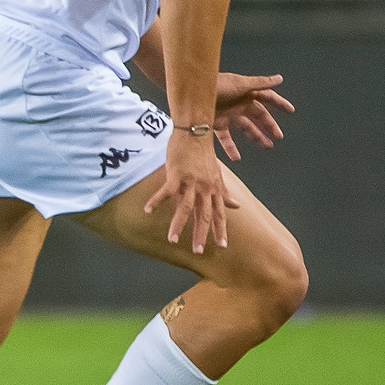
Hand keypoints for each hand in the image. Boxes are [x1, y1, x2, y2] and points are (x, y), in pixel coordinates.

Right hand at [143, 131, 236, 253]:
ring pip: (186, 208)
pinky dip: (157, 201)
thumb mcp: (217, 174)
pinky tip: (147, 210)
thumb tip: (236, 205)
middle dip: (201, 234)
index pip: (219, 214)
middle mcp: (205, 188)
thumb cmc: (204, 153)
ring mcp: (191, 182)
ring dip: (178, 225)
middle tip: (198, 251)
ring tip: (172, 240)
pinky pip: (166, 192)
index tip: (222, 246)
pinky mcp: (176, 174)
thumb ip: (224, 192)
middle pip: (204, 215)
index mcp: (214, 189)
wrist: (195, 133)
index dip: (221, 230)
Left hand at [213, 71, 292, 161]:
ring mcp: (227, 113)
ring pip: (245, 127)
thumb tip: (279, 78)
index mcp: (245, 92)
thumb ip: (260, 83)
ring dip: (256, 136)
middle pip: (258, 115)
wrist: (188, 94)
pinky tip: (237, 158)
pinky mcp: (215, 123)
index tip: (291, 110)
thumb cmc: (214, 85)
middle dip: (269, 125)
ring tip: (267, 146)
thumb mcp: (239, 83)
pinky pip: (225, 138)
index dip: (279, 103)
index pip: (266, 97)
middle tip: (278, 136)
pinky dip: (231, 148)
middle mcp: (237, 102)